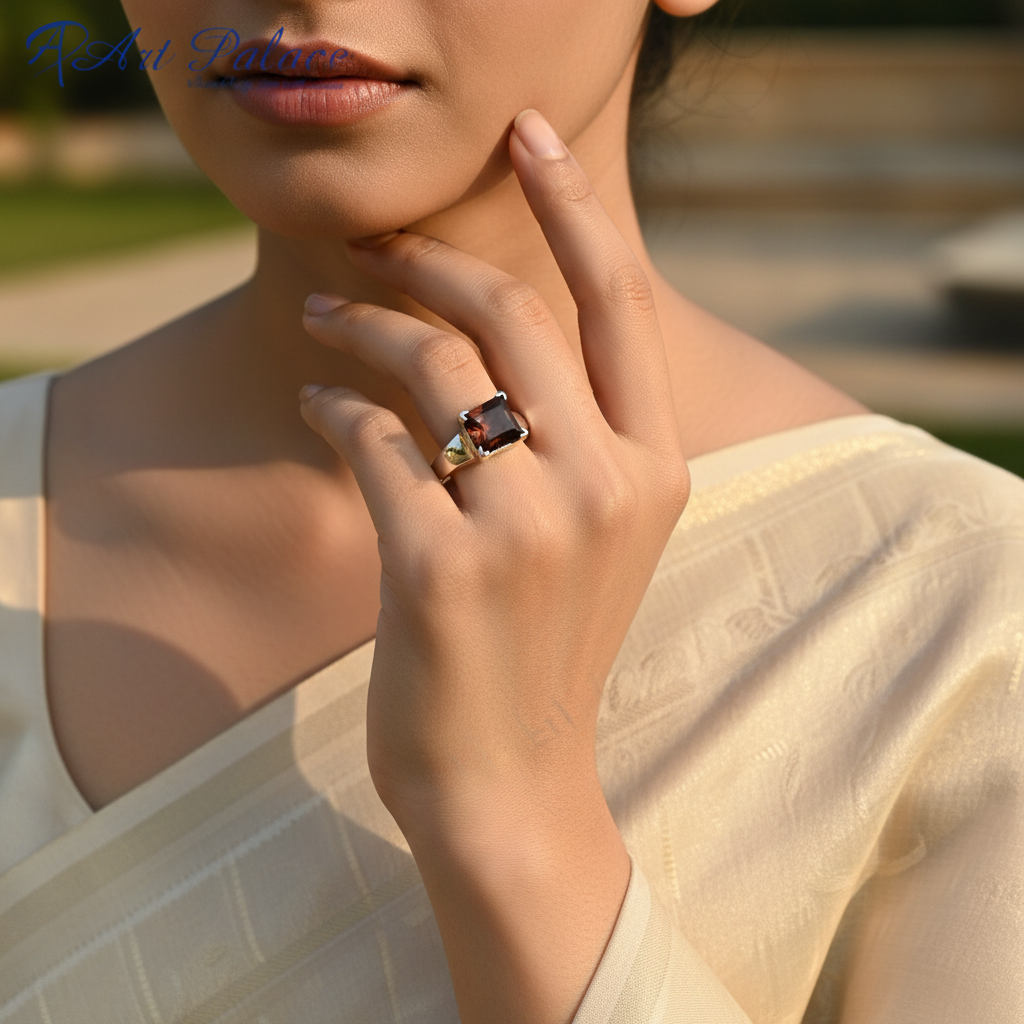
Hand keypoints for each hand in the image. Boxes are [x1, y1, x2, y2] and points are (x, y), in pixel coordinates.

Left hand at [299, 108, 688, 1022]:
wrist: (513, 782)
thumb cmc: (545, 650)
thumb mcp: (595, 534)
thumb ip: (577, 432)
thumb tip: (499, 324)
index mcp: (656, 470)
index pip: (620, 301)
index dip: (573, 204)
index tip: (528, 135)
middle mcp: (607, 484)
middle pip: (511, 315)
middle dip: (432, 264)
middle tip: (379, 256)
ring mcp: (530, 527)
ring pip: (433, 368)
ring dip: (364, 326)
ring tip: (324, 319)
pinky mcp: (444, 567)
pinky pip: (373, 443)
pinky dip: (333, 411)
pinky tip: (317, 408)